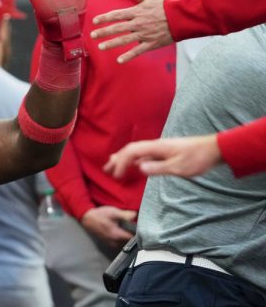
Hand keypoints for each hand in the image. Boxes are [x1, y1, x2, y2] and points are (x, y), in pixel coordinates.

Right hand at [81, 206, 136, 246]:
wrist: (87, 218)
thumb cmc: (100, 214)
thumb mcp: (113, 212)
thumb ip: (125, 215)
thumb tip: (135, 215)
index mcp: (117, 235)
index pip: (133, 238)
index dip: (138, 233)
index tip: (140, 228)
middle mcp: (114, 242)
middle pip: (129, 241)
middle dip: (132, 235)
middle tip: (134, 227)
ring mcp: (111, 244)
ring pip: (124, 243)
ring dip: (126, 237)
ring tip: (127, 229)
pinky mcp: (108, 243)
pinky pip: (119, 243)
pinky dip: (121, 238)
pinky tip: (120, 231)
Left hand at [90, 0, 171, 62]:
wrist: (181, 17)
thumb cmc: (164, 6)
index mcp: (136, 12)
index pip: (117, 14)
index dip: (105, 17)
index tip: (94, 21)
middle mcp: (138, 23)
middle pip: (117, 28)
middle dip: (103, 32)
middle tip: (92, 36)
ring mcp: (144, 34)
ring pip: (125, 40)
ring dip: (111, 43)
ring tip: (100, 47)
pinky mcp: (151, 43)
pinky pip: (138, 51)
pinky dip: (128, 56)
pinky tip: (119, 60)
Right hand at [104, 135, 221, 178]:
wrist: (214, 149)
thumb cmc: (198, 158)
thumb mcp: (179, 167)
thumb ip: (158, 168)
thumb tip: (139, 168)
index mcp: (156, 147)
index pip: (132, 152)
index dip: (121, 163)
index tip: (117, 176)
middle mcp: (155, 145)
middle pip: (130, 149)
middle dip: (117, 160)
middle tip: (107, 170)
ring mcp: (160, 147)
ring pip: (136, 150)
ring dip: (123, 158)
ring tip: (113, 165)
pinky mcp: (165, 151)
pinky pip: (144, 153)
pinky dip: (134, 159)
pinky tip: (134, 164)